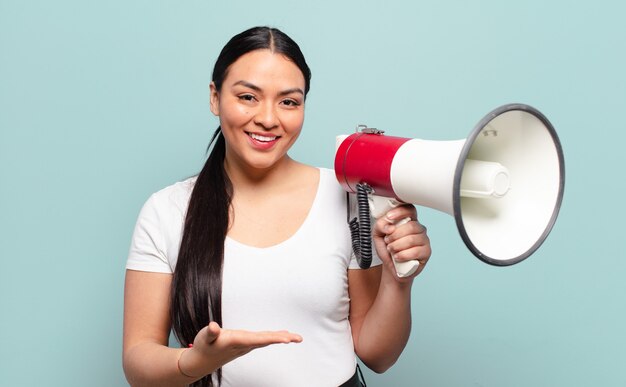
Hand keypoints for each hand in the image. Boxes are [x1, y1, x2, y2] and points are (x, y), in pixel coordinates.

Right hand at [179, 321, 301, 377]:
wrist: (200, 362)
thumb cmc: (203, 347)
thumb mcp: (204, 338)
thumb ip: (210, 333)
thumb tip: (213, 327)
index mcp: (236, 341)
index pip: (258, 339)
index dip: (273, 338)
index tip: (286, 339)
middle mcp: (243, 345)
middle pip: (266, 340)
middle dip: (282, 339)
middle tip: (298, 338)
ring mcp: (245, 346)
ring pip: (266, 340)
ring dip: (281, 338)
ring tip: (295, 337)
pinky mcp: (244, 345)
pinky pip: (262, 340)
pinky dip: (273, 337)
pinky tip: (281, 336)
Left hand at [373, 204, 430, 281]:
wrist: (392, 267)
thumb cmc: (388, 249)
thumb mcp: (378, 235)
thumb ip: (380, 226)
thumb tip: (389, 226)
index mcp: (408, 220)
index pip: (409, 209)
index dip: (400, 212)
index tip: (389, 217)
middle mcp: (418, 228)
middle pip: (410, 226)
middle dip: (395, 235)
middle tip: (388, 241)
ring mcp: (424, 240)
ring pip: (412, 239)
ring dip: (397, 246)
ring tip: (391, 250)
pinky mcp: (426, 252)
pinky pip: (416, 251)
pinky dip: (403, 255)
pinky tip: (397, 257)